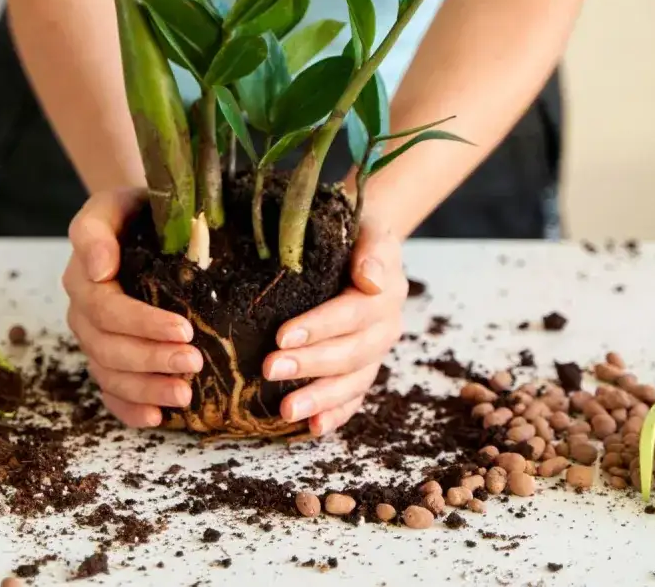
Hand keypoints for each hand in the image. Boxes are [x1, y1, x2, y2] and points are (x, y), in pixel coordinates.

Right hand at [62, 188, 202, 427]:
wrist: (141, 220)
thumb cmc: (134, 211)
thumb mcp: (113, 204)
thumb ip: (95, 231)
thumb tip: (99, 269)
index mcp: (84, 278)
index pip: (106, 310)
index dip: (142, 324)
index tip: (183, 329)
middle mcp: (84, 313)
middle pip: (109, 349)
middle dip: (152, 361)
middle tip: (193, 364)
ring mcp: (95, 339)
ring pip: (110, 375)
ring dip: (146, 389)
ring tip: (184, 395)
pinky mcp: (109, 357)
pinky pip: (111, 392)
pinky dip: (130, 408)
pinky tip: (156, 417)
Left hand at [263, 221, 406, 436]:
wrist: (368, 246)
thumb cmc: (357, 233)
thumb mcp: (369, 227)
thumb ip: (373, 249)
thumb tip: (370, 278)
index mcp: (385, 294)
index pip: (351, 314)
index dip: (319, 327)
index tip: (282, 336)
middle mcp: (385, 328)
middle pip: (349, 353)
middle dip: (309, 365)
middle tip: (269, 370)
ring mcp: (376, 353)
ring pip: (352, 382)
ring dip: (320, 399)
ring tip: (286, 411)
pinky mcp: (364, 369)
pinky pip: (354, 397)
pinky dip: (336, 414)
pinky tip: (312, 427)